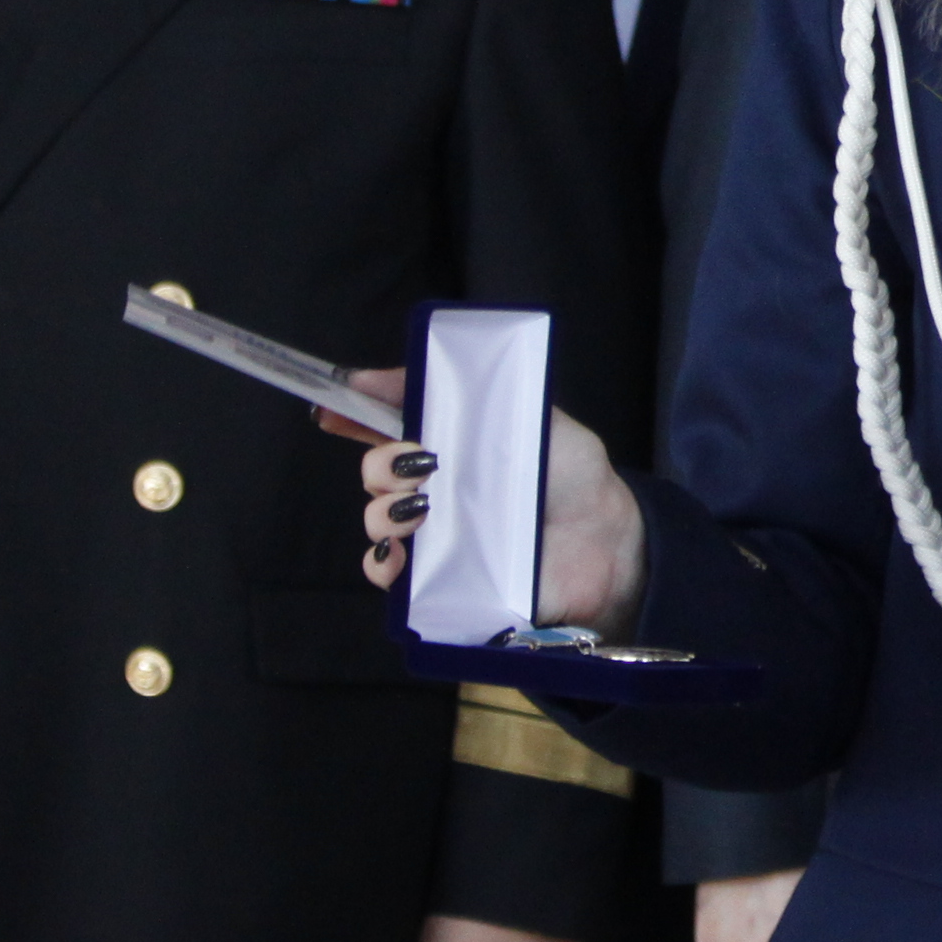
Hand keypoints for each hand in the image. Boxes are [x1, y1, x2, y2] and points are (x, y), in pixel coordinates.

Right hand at [354, 384, 648, 635]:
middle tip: (423, 464)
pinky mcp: (441, 576)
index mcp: (452, 444)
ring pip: (377, 518)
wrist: (606, 537)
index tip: (335, 408)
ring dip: (385, 510)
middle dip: (382, 462)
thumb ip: (474, 391)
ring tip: (425, 507)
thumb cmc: (571, 473)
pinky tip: (401, 554)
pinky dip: (384, 563)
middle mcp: (436, 486)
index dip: (355, 414)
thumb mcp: (531, 415)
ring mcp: (437, 533)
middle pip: (375, 470)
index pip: (387, 424)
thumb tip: (412, 365)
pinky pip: (389, 573)